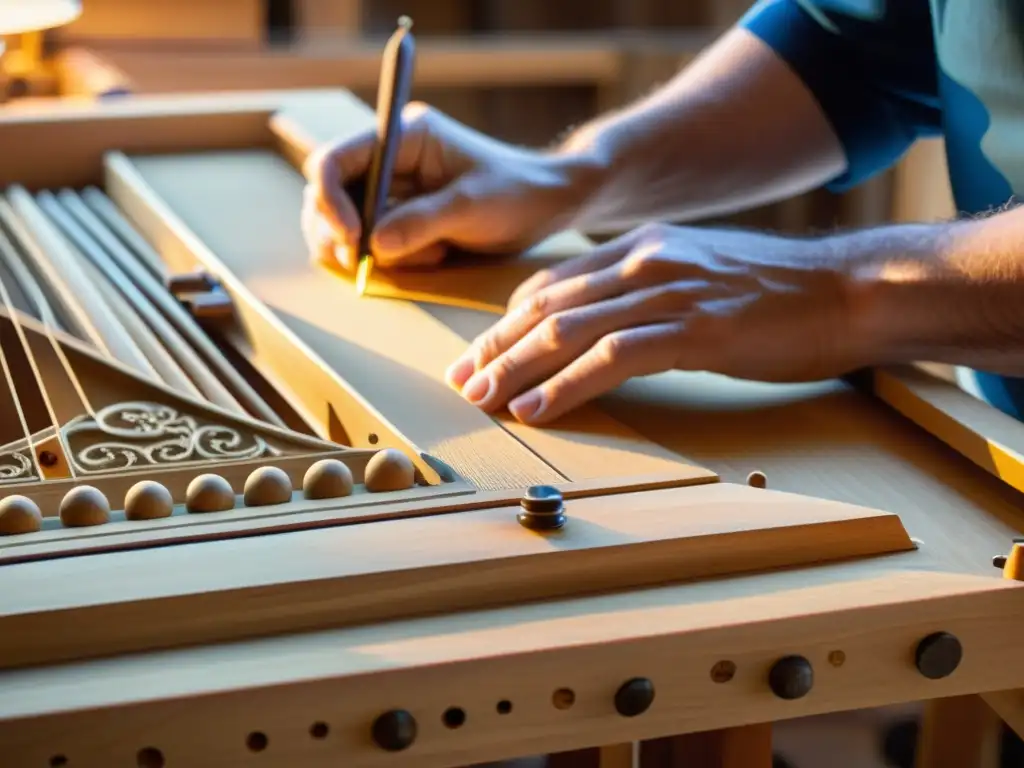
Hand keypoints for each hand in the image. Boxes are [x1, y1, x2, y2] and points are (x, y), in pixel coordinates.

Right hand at [301, 103, 594, 270]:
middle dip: (342, 234)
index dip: (330, 200)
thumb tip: (373, 246)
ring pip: (346, 225)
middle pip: (328, 196)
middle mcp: (390, 159)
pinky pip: (372, 243)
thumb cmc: (518, 192)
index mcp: (404, 136)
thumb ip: (421, 223)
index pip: (335, 160)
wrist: (548, 205)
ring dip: (374, 252)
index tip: (352, 238)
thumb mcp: (472, 207)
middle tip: (367, 264)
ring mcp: (393, 190)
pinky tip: (434, 257)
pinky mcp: (401, 217)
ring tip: (430, 255)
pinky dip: (391, 261)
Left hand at [444, 223, 874, 423]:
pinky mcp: (692, 330)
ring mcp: (667, 293)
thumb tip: (603, 321)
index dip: (507, 323)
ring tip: (483, 400)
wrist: (845, 290)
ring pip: (568, 329)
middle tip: (461, 382)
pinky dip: (565, 385)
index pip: (552, 283)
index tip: (481, 353)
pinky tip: (536, 408)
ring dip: (516, 368)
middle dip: (495, 347)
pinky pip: (612, 358)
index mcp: (640, 248)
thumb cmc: (775, 292)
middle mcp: (643, 262)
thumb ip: (646, 288)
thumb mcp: (697, 274)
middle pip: (546, 306)